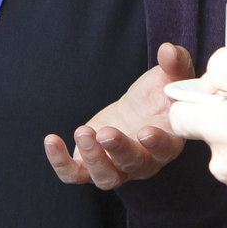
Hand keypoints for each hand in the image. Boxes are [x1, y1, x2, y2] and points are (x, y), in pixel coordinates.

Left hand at [44, 42, 195, 189]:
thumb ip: (175, 64)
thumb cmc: (160, 95)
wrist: (139, 111)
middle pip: (133, 165)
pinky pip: (74, 174)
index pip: (165, 149)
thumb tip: (168, 50)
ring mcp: (117, 168)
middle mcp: (145, 163)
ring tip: (82, 131)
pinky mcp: (91, 165)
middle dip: (118, 149)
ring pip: (106, 177)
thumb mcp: (170, 75)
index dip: (157, 144)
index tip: (145, 132)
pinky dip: (61, 162)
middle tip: (105, 132)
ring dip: (93, 158)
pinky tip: (51, 140)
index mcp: (169, 142)